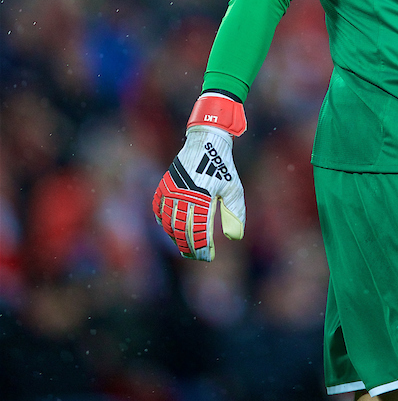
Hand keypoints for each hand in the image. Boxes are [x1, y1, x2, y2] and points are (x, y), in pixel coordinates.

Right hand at [152, 92, 246, 260]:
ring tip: (187, 247)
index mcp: (201, 197)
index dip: (203, 248)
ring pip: (169, 223)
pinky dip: (164, 222)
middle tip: (198, 256)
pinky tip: (171, 230)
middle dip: (189, 247)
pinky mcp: (164, 186)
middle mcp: (183, 196)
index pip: (199, 232)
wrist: (206, 142)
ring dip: (176, 237)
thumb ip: (235, 213)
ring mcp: (171, 191)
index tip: (208, 257)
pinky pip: (159, 210)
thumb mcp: (234, 189)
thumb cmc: (223, 167)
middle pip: (182, 231)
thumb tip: (236, 237)